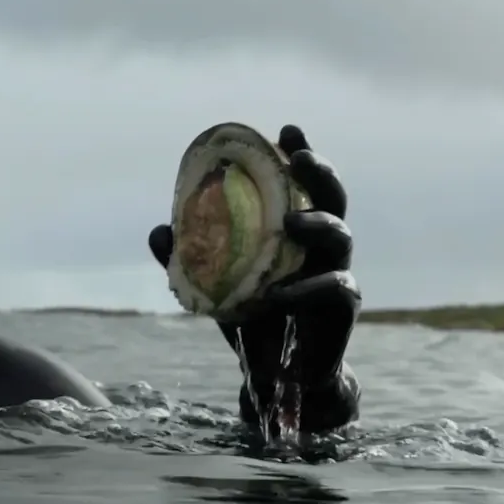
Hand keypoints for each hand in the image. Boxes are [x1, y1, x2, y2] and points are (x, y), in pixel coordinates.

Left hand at [147, 125, 360, 390]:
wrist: (274, 373)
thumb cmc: (249, 316)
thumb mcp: (213, 283)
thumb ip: (190, 256)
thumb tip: (159, 230)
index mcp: (292, 227)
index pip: (299, 182)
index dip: (298, 152)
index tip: (285, 130)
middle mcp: (319, 243)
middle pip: (331, 196)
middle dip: (319, 172)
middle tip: (299, 158)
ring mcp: (335, 270)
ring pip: (341, 234)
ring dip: (318, 223)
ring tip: (292, 223)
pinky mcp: (343, 307)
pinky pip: (336, 288)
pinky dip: (308, 289)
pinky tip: (279, 295)